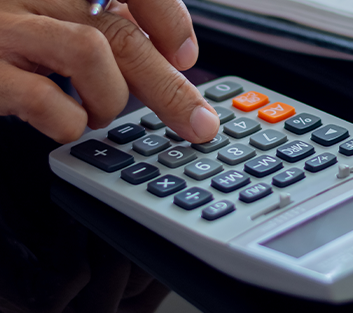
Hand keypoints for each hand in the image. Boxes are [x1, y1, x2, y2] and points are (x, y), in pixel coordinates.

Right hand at [0, 0, 218, 142]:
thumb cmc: (4, 32)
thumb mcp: (54, 14)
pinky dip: (68, 121)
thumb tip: (169, 55)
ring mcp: (4, 26)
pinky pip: (44, 98)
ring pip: (91, 53)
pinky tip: (62, 121)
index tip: (186, 56)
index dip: (168, 19)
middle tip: (198, 123)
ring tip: (96, 113)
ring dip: (109, 99)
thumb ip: (104, 23)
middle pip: (121, 33)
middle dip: (171, 88)